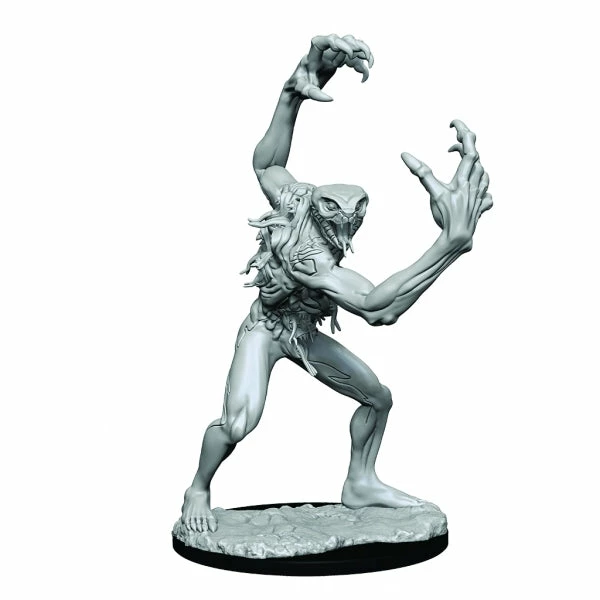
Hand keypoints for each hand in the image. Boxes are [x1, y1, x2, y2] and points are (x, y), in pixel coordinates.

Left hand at [289, 34, 373, 101]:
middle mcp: (324, 52)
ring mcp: (332, 55)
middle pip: (342, 40)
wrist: (299, 87)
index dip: (337, 43)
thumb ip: (314, 94)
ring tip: (369, 65)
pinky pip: (352, 58)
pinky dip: (360, 66)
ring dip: (362, 52)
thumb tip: (330, 99)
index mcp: (312, 56)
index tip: (349, 53)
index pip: (323, 41)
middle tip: (365, 58)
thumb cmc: (298, 87)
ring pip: (351, 45)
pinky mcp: (338, 61)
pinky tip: (363, 78)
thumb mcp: (303, 91)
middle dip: (356, 47)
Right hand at [401, 120, 492, 249]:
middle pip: (476, 159)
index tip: (453, 125)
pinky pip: (486, 195)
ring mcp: (479, 196)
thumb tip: (405, 155)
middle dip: (464, 148)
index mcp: (463, 178)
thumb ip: (422, 172)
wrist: (459, 238)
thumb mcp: (433, 192)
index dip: (463, 132)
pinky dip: (482, 189)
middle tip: (452, 146)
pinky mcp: (480, 207)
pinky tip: (475, 192)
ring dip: (474, 166)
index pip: (469, 148)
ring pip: (483, 175)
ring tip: (464, 166)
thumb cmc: (446, 216)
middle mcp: (474, 185)